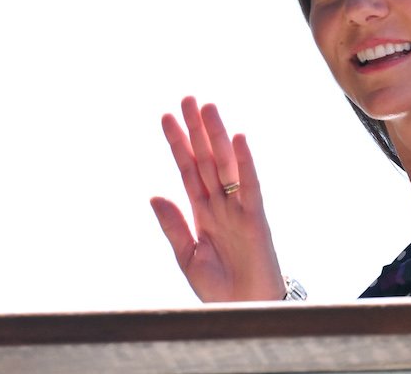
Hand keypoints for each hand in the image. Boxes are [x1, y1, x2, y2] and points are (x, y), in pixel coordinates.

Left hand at [150, 96, 285, 301]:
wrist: (245, 310)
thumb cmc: (220, 288)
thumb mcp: (187, 257)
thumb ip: (173, 226)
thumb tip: (155, 194)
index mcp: (202, 211)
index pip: (188, 169)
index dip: (178, 144)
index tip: (167, 117)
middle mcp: (220, 203)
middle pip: (206, 159)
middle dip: (197, 129)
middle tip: (188, 98)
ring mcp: (239, 208)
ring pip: (225, 164)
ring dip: (216, 136)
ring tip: (208, 108)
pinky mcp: (256, 218)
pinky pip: (250, 185)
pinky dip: (245, 162)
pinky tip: (238, 140)